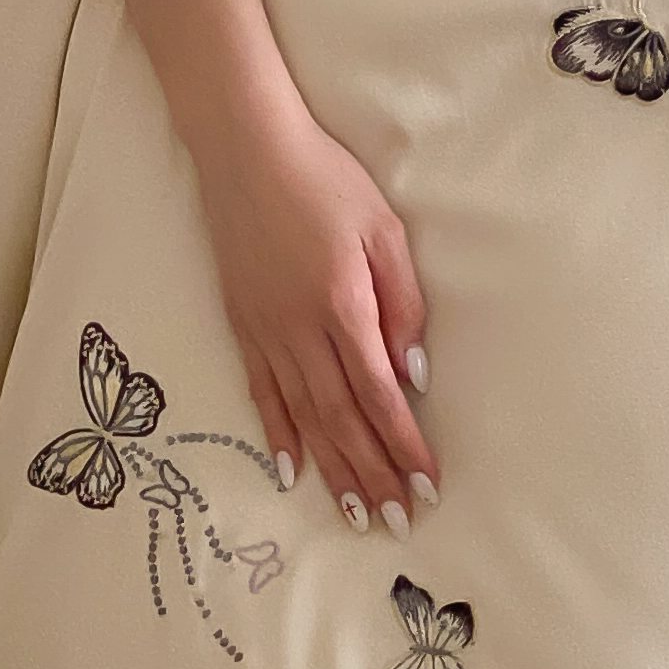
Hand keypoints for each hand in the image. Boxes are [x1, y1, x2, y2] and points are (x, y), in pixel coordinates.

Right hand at [193, 99, 436, 538]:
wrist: (244, 148)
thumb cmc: (324, 180)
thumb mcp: (383, 230)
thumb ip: (403, 302)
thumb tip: (412, 372)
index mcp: (342, 307)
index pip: (379, 395)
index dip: (403, 445)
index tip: (426, 483)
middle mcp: (300, 332)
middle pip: (342, 420)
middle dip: (372, 474)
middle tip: (395, 520)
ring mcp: (266, 333)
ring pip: (303, 418)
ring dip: (331, 469)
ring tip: (352, 513)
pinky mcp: (242, 326)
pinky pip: (263, 394)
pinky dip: (278, 435)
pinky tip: (291, 470)